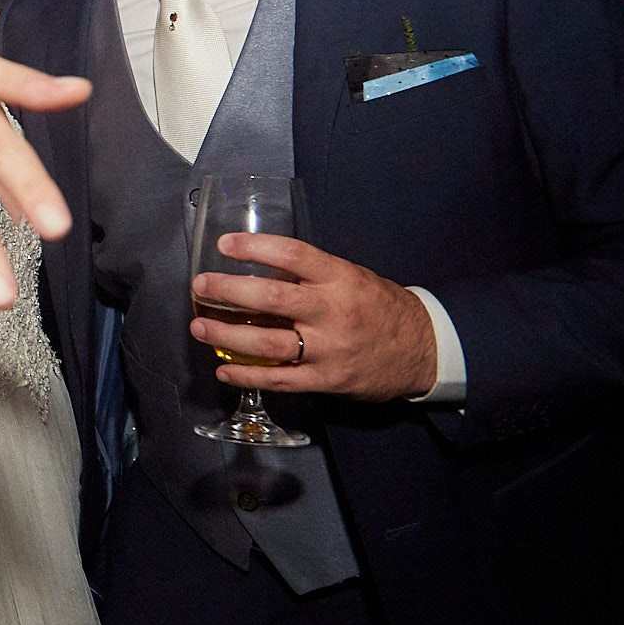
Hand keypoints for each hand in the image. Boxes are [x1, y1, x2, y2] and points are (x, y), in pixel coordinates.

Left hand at [189, 232, 437, 401]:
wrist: (424, 350)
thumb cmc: (380, 308)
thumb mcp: (351, 278)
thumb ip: (311, 274)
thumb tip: (260, 262)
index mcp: (341, 279)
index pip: (294, 255)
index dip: (256, 247)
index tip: (225, 245)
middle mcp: (333, 312)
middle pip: (271, 299)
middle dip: (228, 291)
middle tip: (201, 286)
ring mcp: (329, 349)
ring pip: (267, 343)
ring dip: (226, 336)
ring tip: (199, 328)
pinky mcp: (327, 380)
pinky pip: (280, 379)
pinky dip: (247, 376)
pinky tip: (224, 371)